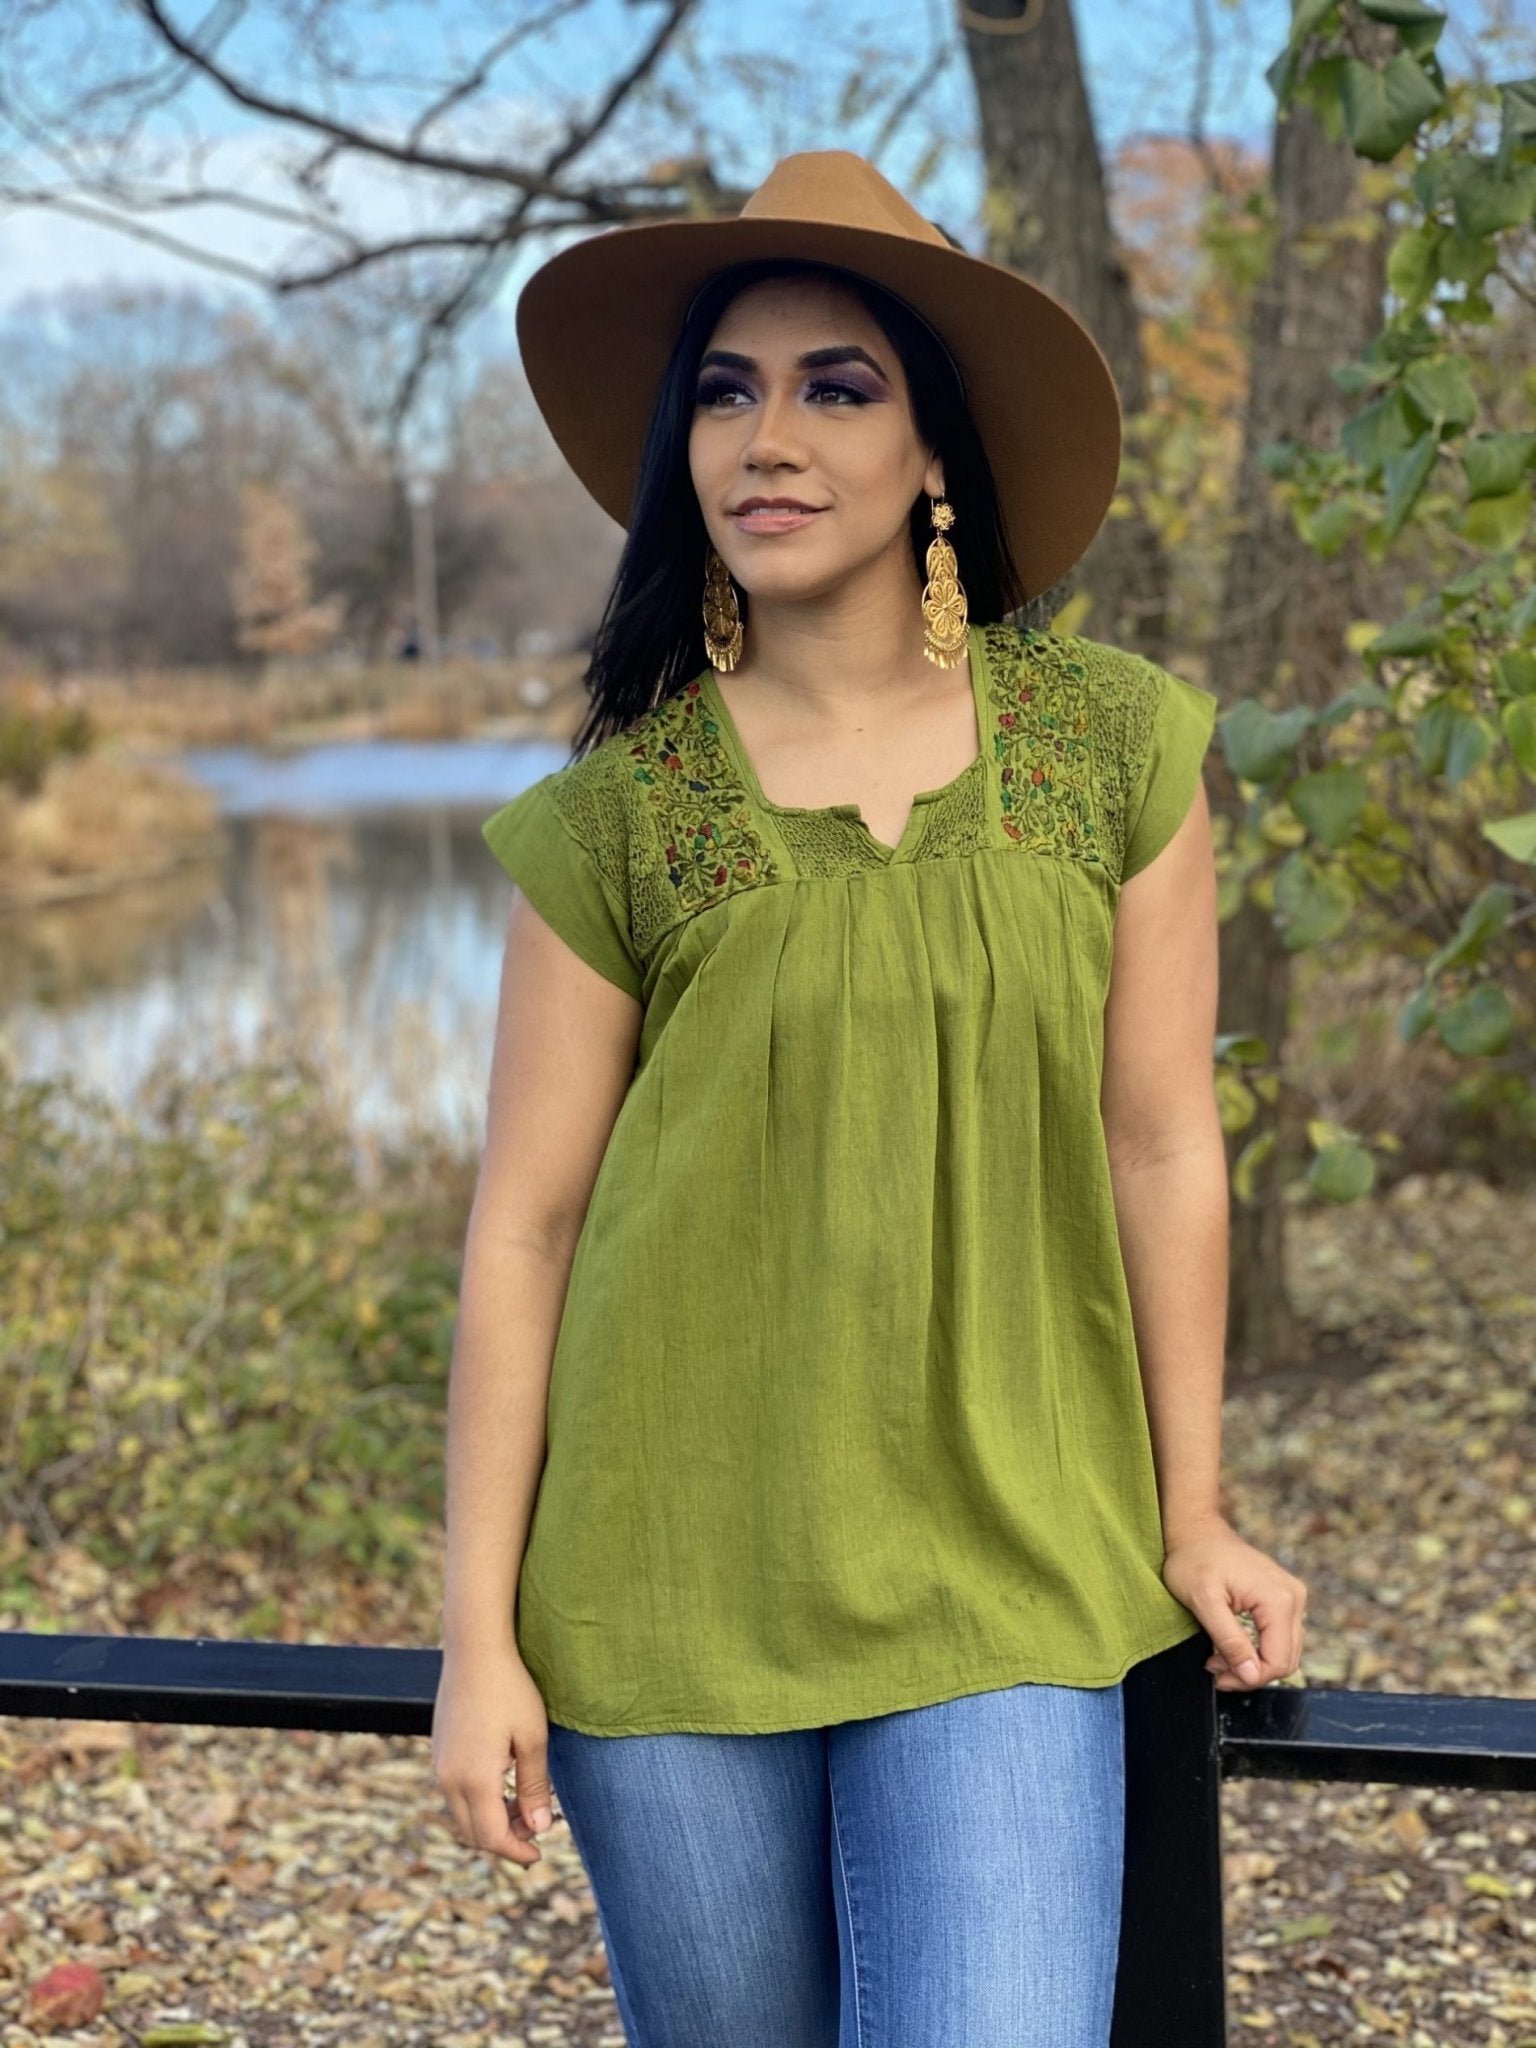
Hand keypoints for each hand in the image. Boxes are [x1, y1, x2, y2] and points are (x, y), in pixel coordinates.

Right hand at [432, 1637, 555, 1864]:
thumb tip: (541, 1828)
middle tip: (537, 1827)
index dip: (516, 1851)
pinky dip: (478, 1802)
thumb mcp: (533, 1738)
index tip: (538, 1856)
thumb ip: (535, 1787)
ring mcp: (439, 1765)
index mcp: (474, 1779)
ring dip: (490, 1820)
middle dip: (504, 1839)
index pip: (492, 1837)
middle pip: (473, 1833)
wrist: (474, 1649)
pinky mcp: (438, 1751)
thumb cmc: (510, 1689)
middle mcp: (448, 1778)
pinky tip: (502, 1783)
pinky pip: (455, 1793)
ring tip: (523, 1803)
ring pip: (462, 1814)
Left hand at [1159, 1515, 1307, 1690]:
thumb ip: (1229, 1640)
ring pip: (1284, 1651)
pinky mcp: (1283, 1598)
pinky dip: (1258, 1649)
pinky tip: (1231, 1646)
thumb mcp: (1204, 1603)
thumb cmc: (1194, 1560)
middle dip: (1250, 1673)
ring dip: (1253, 1663)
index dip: (1249, 1678)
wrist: (1196, 1530)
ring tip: (1218, 1658)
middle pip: (1285, 1660)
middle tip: (1215, 1669)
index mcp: (1279, 1600)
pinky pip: (1279, 1637)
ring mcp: (1291, 1596)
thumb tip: (1250, 1675)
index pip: (1278, 1661)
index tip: (1218, 1677)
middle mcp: (1294, 1597)